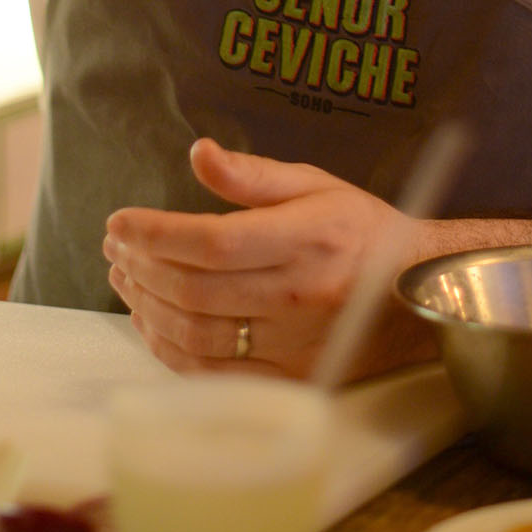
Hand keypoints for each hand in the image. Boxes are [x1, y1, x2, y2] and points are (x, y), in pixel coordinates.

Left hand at [102, 138, 438, 380]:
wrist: (414, 294)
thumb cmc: (360, 229)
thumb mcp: (315, 185)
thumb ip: (253, 175)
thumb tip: (200, 152)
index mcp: (305, 239)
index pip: (212, 241)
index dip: (156, 233)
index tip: (119, 220)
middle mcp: (297, 295)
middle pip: (195, 288)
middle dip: (141, 266)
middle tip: (116, 246)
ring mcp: (293, 344)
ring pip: (197, 333)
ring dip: (147, 306)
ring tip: (125, 278)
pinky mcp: (290, 378)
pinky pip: (214, 372)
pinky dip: (170, 350)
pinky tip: (150, 323)